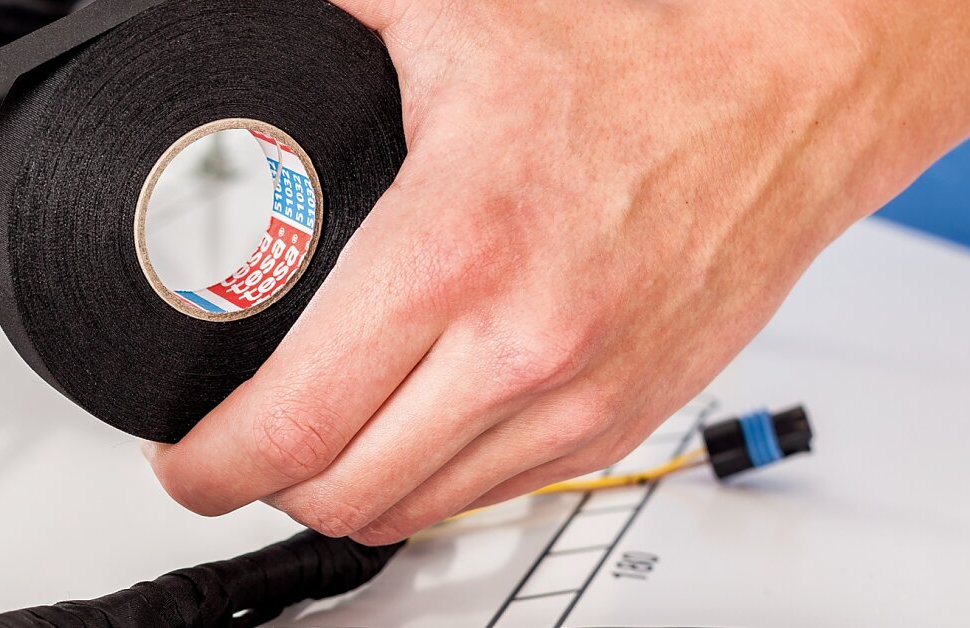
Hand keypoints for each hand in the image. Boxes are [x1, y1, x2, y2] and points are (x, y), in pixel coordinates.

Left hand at [147, 0, 969, 543]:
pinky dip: (430, 484)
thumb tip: (244, 19)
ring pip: (414, 512)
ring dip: (342, 494)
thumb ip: (326, 17)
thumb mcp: (446, 14)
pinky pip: (494, 496)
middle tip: (229, 450)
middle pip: (341, 494)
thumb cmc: (637, 59)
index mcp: (453, 252)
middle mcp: (519, 345)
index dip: (210, 466)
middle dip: (260, 485)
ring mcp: (577, 397)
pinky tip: (404, 437)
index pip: (294, 425)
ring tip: (308, 447)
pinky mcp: (621, 420)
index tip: (183, 456)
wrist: (786, 93)